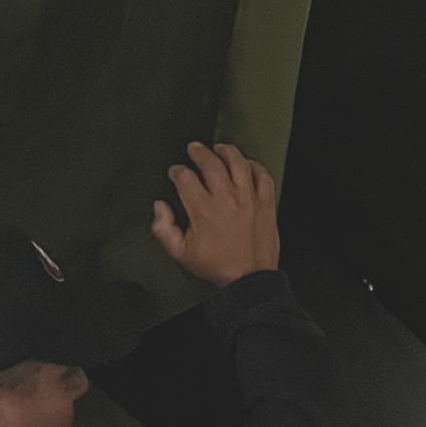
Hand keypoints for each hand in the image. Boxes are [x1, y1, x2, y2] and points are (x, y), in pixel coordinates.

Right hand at [150, 142, 281, 286]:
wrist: (250, 278)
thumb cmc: (217, 266)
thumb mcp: (181, 253)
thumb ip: (163, 229)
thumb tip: (159, 207)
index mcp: (203, 210)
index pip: (186, 178)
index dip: (178, 171)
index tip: (176, 172)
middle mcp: (226, 199)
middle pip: (211, 163)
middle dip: (199, 152)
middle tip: (194, 149)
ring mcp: (249, 198)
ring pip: (238, 162)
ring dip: (226, 151)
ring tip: (219, 148)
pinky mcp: (266, 202)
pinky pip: (262, 174)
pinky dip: (253, 165)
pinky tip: (246, 164)